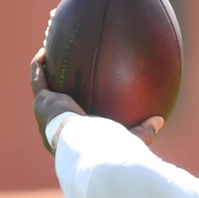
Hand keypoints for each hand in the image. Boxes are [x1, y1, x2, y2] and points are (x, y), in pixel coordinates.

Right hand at [30, 47, 162, 152]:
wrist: (83, 145)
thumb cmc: (107, 147)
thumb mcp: (129, 139)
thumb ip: (143, 130)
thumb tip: (160, 120)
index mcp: (73, 137)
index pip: (75, 123)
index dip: (76, 112)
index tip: (82, 102)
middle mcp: (55, 126)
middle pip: (56, 104)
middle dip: (58, 90)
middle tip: (65, 77)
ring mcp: (46, 113)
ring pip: (43, 88)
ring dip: (45, 73)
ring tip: (50, 57)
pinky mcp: (42, 101)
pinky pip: (38, 78)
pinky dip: (40, 65)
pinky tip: (46, 49)